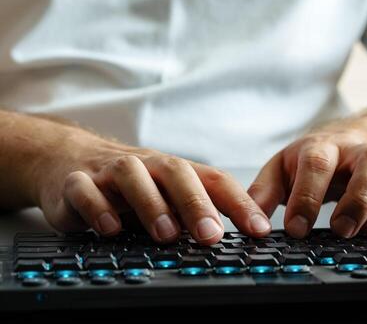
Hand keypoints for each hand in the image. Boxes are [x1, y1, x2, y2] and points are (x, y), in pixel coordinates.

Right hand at [35, 131, 271, 244]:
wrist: (71, 161)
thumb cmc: (132, 185)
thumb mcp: (165, 196)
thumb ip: (193, 213)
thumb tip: (232, 241)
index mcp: (174, 171)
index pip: (214, 180)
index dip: (239, 203)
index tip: (259, 229)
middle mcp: (147, 166)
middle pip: (176, 172)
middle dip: (196, 203)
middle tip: (212, 234)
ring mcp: (110, 172)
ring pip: (131, 175)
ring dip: (151, 204)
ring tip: (166, 234)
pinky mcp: (76, 184)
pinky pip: (85, 190)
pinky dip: (98, 208)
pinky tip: (110, 229)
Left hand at [248, 125, 366, 237]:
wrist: (358, 135)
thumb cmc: (317, 157)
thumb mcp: (284, 168)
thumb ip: (265, 192)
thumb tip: (250, 222)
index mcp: (322, 146)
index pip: (317, 162)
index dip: (307, 196)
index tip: (296, 229)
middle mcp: (359, 148)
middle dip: (358, 198)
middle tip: (341, 230)